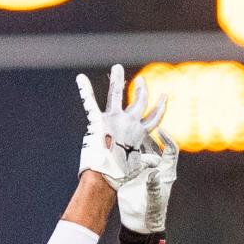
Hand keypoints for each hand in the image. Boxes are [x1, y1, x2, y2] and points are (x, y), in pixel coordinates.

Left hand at [77, 64, 166, 190]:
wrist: (105, 175)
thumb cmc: (120, 174)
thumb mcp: (137, 166)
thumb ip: (146, 160)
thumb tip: (156, 162)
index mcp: (139, 133)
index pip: (154, 118)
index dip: (160, 107)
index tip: (164, 97)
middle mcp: (129, 123)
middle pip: (139, 101)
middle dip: (142, 90)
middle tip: (141, 81)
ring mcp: (113, 120)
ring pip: (117, 94)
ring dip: (117, 79)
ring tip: (117, 68)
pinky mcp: (98, 121)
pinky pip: (90, 103)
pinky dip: (84, 90)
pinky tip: (80, 78)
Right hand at [118, 131, 178, 233]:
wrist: (138, 224)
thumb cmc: (152, 213)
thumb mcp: (154, 200)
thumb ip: (154, 186)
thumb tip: (153, 173)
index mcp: (165, 172)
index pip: (170, 151)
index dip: (167, 139)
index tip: (159, 130)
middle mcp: (154, 169)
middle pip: (152, 148)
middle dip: (145, 138)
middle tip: (135, 128)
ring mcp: (142, 172)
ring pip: (137, 153)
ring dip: (131, 145)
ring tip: (123, 135)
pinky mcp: (130, 176)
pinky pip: (126, 163)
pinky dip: (120, 156)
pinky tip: (113, 147)